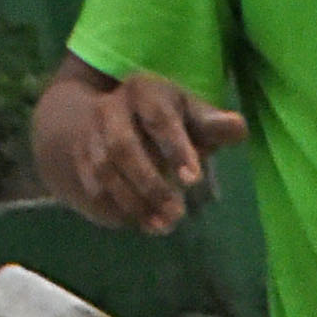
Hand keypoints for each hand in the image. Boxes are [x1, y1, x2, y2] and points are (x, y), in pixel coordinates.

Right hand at [35, 62, 248, 233]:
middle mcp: (109, 109)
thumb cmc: (168, 120)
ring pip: (104, 172)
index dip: (175, 148)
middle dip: (151, 184)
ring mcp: (88, 134)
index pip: (157, 117)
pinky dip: (115, 209)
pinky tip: (140, 224)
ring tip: (162, 226)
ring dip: (133, 203)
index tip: (193, 179)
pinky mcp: (79, 159)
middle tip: (178, 214)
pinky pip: (92, 188)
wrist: (111, 119)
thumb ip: (213, 124)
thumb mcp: (192, 115)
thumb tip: (237, 126)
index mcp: (143, 91)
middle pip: (122, 147)